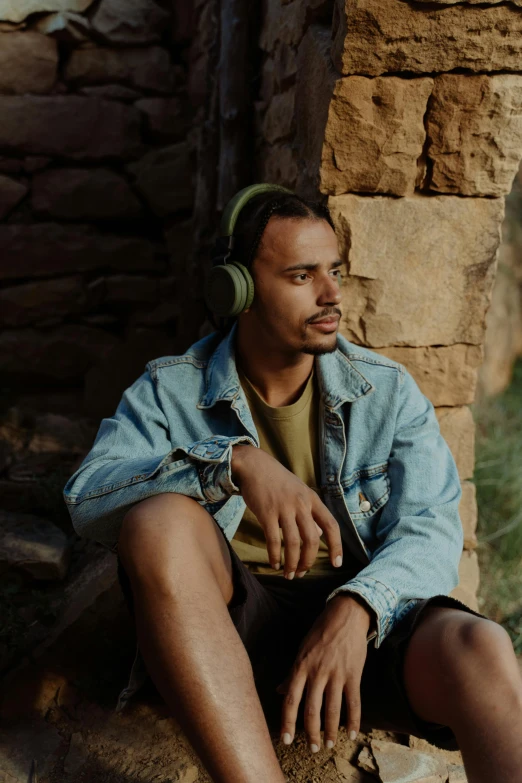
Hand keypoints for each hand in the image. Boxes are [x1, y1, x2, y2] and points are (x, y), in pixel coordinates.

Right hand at [231, 445, 342, 577]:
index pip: (331, 525)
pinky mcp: (266, 512)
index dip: (336, 546)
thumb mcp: (299, 493)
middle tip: (301, 573)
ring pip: (293, 543)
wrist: (254, 465)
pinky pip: (273, 540)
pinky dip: (274, 556)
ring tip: (288, 574)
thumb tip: (319, 536)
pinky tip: (274, 564)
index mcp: (312, 500)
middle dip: (308, 561)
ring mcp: (284, 508)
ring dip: (291, 563)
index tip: (337, 563)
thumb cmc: (278, 481)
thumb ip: (310, 513)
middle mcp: (301, 504)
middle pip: (311, 540)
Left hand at [275, 594, 371, 750]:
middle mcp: (317, 672)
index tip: (286, 740)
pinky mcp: (353, 674)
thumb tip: (278, 690)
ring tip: (330, 744)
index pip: (290, 699)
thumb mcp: (301, 650)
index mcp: (301, 667)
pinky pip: (353, 702)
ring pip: (332, 709)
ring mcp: (336, 674)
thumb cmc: (320, 633)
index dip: (287, 722)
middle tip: (312, 748)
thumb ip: (292, 673)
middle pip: (311, 709)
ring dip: (331, 731)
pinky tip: (351, 734)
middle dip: (311, 733)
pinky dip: (353, 720)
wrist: (345, 616)